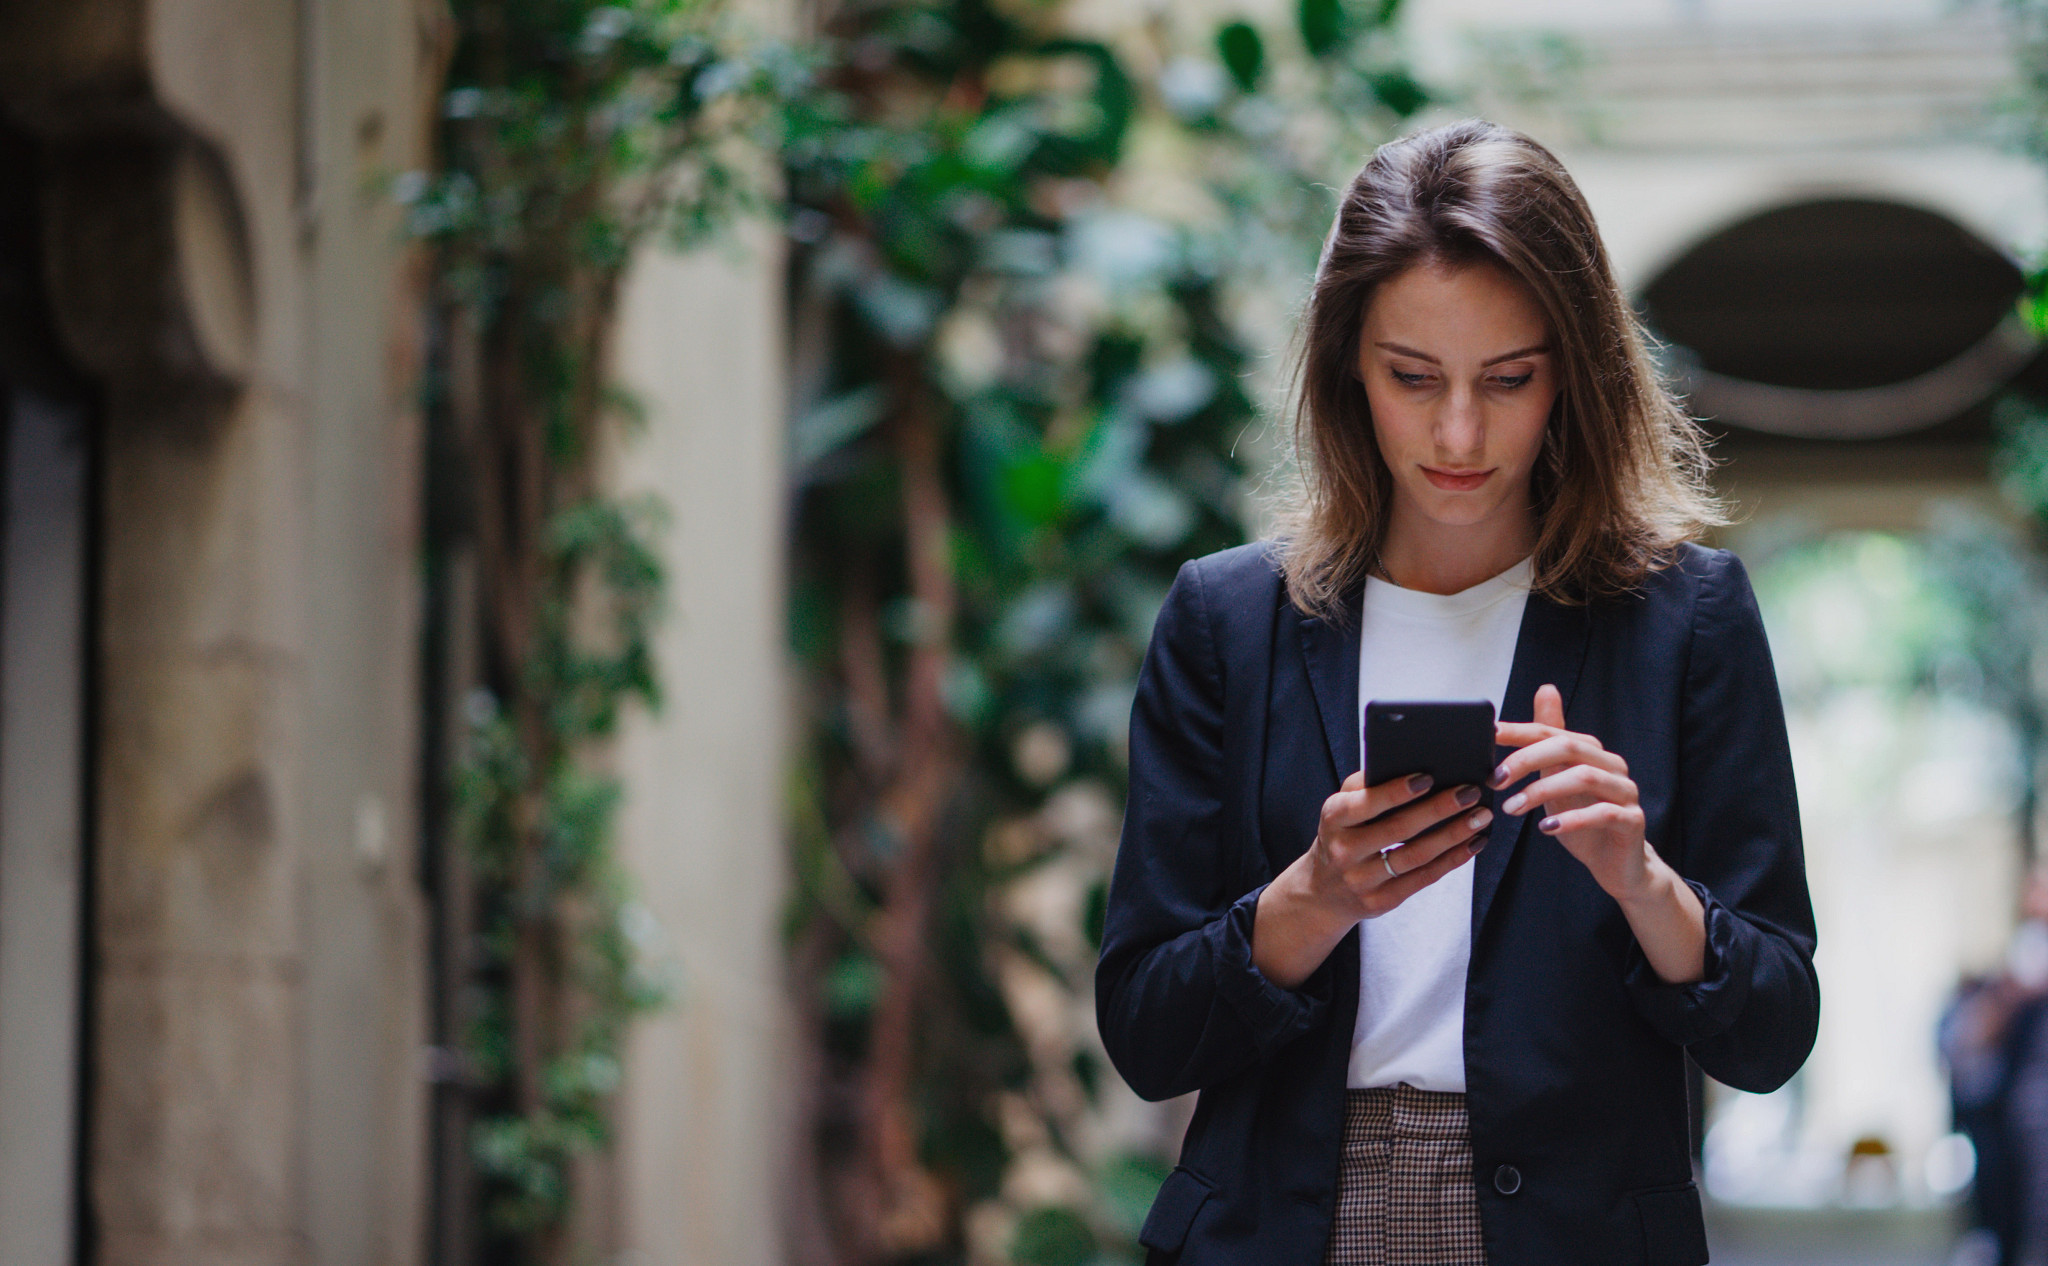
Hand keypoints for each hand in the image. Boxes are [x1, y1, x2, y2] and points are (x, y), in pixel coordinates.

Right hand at [1252, 769, 1490, 987]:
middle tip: (1471, 792)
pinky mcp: (1381, 902)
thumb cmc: (1343, 834)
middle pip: (1398, 829)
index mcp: (1333, 818)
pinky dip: (1452, 860)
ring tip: (1481, 817)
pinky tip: (1473, 843)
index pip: (1366, 802)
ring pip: (1416, 856)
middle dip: (1439, 809)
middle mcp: (1344, 850)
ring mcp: (1362, 880)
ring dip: (1453, 835)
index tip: (1429, 776)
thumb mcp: (1341, 808)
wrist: (1323, 891)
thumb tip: (1409, 765)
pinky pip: (1423, 878)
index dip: (1397, 791)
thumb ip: (1365, 785)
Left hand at [1492, 684, 1706, 984]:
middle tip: (1496, 779)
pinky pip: (1604, 813)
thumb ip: (1547, 743)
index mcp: (1591, 752)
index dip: (1519, 732)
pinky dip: (1571, 820)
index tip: (1488, 735)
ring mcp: (1625, 792)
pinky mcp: (1632, 820)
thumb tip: (1544, 689)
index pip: (1551, 731)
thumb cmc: (1582, 820)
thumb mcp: (1558, 780)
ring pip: (1584, 777)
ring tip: (1512, 808)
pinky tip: (1546, 828)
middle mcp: (1611, 765)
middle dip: (1526, 759)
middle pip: (1568, 747)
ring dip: (1541, 791)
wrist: (1618, 865)